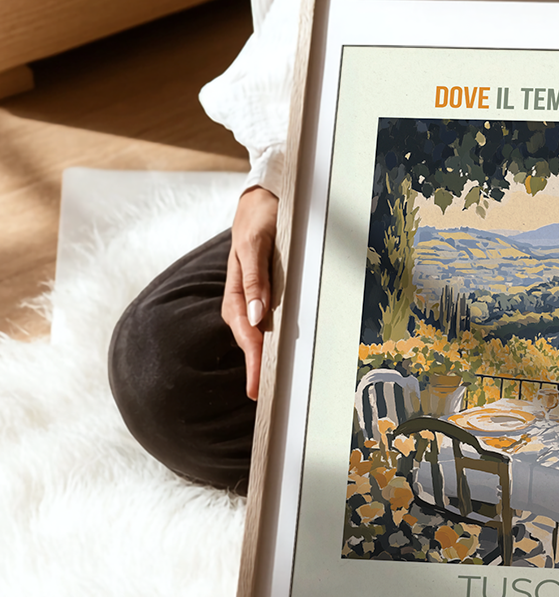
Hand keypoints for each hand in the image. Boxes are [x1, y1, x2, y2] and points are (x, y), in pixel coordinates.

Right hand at [222, 186, 278, 400]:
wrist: (264, 197)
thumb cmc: (260, 216)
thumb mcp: (257, 241)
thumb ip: (255, 277)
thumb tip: (256, 316)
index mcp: (238, 289)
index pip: (246, 332)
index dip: (252, 361)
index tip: (256, 387)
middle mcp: (245, 297)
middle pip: (250, 339)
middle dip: (257, 368)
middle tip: (264, 398)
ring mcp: (256, 296)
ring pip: (259, 333)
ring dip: (263, 358)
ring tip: (271, 385)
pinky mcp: (268, 292)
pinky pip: (269, 322)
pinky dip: (273, 340)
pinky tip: (281, 354)